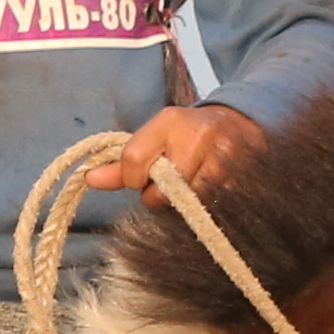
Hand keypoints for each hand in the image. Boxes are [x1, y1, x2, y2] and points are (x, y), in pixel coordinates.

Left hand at [100, 103, 266, 203]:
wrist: (244, 125)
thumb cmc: (190, 135)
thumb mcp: (156, 138)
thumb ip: (122, 163)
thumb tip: (89, 180)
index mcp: (170, 121)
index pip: (133, 162)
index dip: (133, 179)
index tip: (141, 177)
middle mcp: (197, 137)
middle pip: (158, 193)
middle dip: (159, 195)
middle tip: (173, 181)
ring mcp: (222, 161)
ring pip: (183, 207)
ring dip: (182, 205)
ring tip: (192, 183)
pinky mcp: (240, 183)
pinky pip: (207, 212)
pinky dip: (202, 209)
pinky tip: (208, 192)